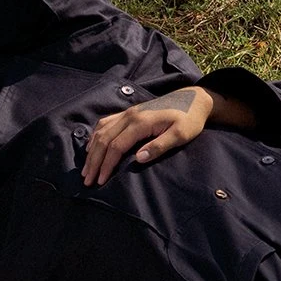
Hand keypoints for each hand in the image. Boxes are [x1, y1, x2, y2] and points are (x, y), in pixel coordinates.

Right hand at [82, 87, 212, 185]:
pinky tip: (92, 146)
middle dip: (94, 161)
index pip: (116, 146)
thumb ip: (159, 146)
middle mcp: (129, 116)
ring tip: (87, 168)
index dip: (106, 164)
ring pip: (102, 131)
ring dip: (92, 150)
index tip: (101, 180)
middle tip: (87, 180)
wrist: (194, 100)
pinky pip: (106, 123)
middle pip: (104, 139)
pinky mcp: (129, 112)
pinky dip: (96, 136)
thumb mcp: (180, 135)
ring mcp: (128, 113)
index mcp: (140, 122)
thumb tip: (138, 159)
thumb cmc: (189, 120)